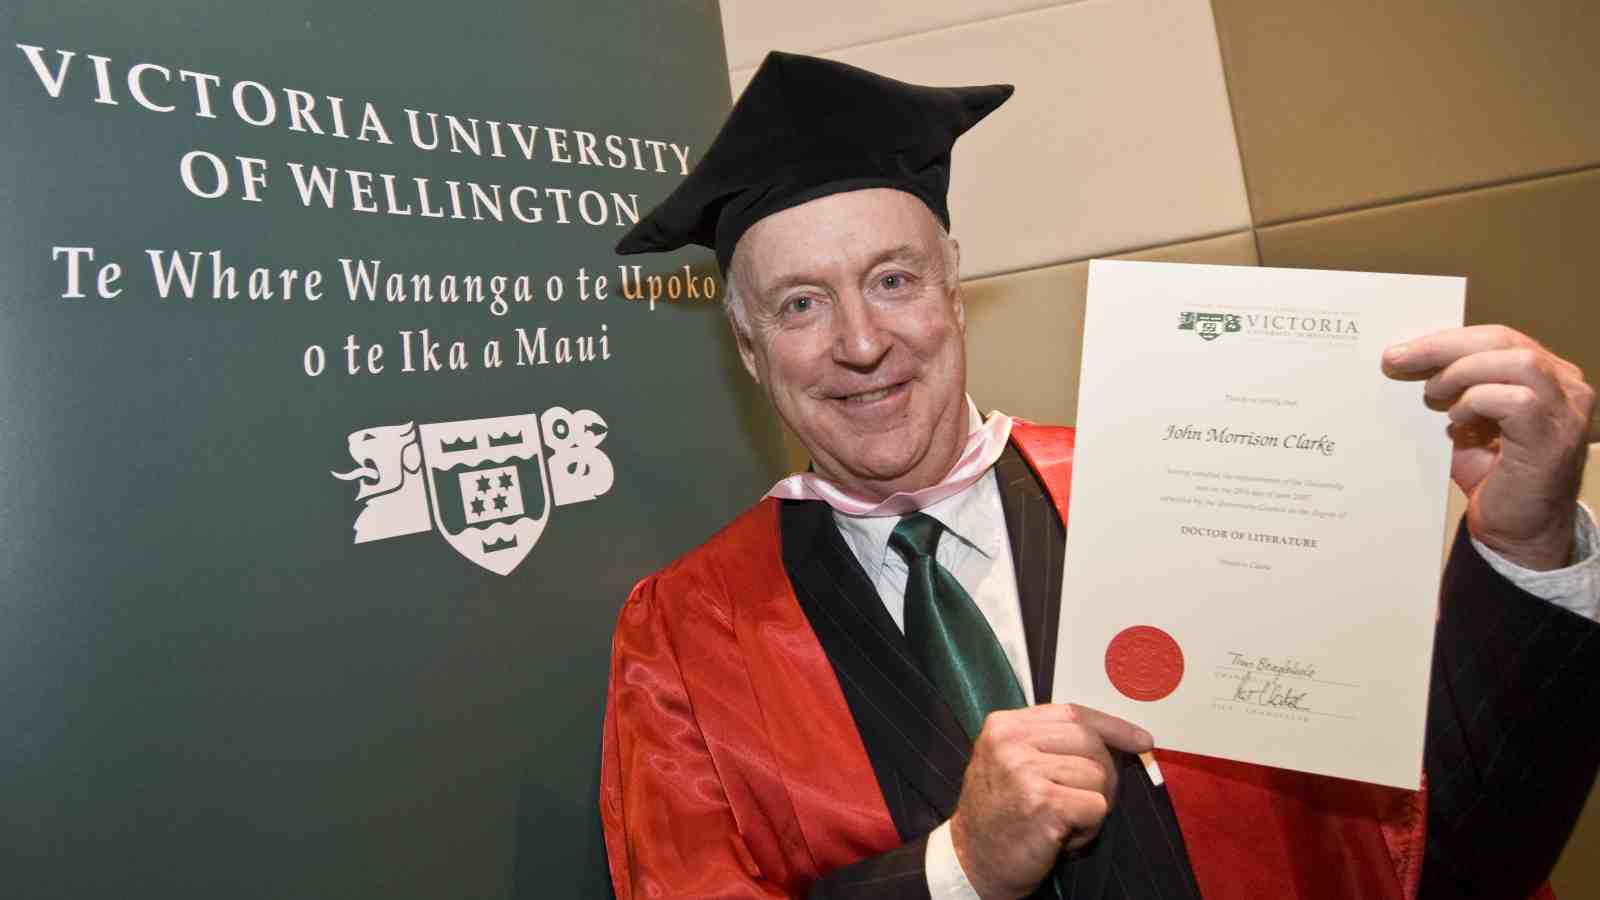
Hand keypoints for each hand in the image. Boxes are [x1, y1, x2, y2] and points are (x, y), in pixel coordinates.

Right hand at [949, 704, 1152, 899]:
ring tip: (1062, 821)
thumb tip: (1114, 738)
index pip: (1072, 713)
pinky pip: (1096, 806)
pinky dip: (1088, 828)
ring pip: (1097, 775)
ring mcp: (1023, 771)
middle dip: (1104, 774)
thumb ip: (1049, 743)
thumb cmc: (998, 816)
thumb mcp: (1011, 763)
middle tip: (1086, 803)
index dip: (1112, 727)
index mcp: (1004, 726)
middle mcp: (1010, 742)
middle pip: (1090, 741)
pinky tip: (1062, 836)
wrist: (973, 863)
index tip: (1140, 740)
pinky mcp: (1042, 803)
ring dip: (1091, 806)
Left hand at [1383, 325, 1594, 569]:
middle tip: (1398, 359)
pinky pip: (1515, 399)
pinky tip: (1457, 420)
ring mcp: (1566, 410)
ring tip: (1432, 394)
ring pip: (1515, 361)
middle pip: (1505, 340)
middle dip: (1444, 346)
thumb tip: (1407, 365)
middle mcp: (1567, 387)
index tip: (1402, 348)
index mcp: (1548, 377)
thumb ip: (1453, 393)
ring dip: (1461, 372)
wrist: (1518, 531)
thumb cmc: (1494, 478)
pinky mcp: (1554, 436)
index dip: (1448, 339)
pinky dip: (1477, 402)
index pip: (1499, 338)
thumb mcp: (1469, 425)